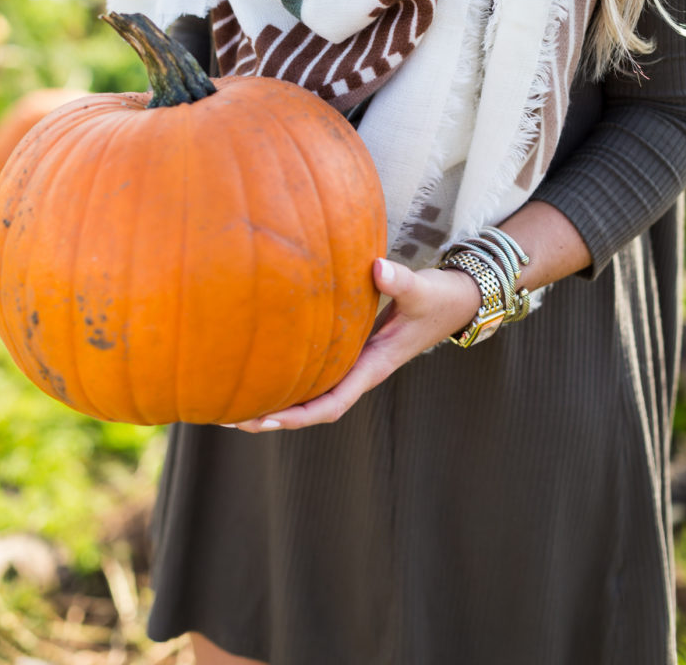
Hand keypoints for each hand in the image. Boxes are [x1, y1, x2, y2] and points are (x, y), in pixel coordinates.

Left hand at [228, 257, 481, 432]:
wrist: (456, 300)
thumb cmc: (439, 298)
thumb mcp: (422, 290)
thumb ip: (401, 281)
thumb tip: (377, 268)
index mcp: (374, 366)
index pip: (333, 403)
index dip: (300, 415)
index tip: (266, 419)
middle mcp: (360, 370)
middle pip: (313, 407)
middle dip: (274, 416)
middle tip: (229, 417)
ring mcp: (354, 362)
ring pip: (312, 392)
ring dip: (276, 401)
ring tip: (233, 401)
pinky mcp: (351, 348)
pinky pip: (316, 371)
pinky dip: (289, 375)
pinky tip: (263, 366)